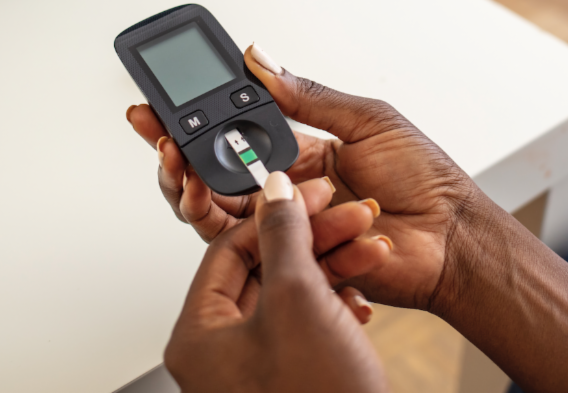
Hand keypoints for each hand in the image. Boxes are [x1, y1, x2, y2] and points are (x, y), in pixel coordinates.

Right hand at [128, 44, 483, 311]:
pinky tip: (221, 207)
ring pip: (217, 217)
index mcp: (301, 152)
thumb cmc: (425, 179)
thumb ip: (309, 96)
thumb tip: (260, 59)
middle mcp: (286, 191)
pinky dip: (232, 231)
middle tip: (161, 141)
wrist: (454, 237)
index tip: (161, 103)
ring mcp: (287, 229)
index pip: (232, 134)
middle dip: (176, 159)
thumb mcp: (367, 119)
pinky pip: (250, 251)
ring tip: (187, 175)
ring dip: (193, 193)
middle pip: (212, 179)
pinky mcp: (293, 262)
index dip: (194, 120)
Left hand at [164, 171, 390, 392]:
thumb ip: (283, 236)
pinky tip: (362, 296)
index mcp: (198, 336)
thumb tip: (273, 192)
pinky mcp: (289, 379)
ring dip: (332, 266)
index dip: (275, 214)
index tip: (310, 192)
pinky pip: (306, 324)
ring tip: (369, 249)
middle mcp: (219, 354)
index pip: (228, 249)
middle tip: (349, 215)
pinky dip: (335, 304)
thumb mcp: (298, 300)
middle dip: (313, 240)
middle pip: (263, 269)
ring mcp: (254, 369)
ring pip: (290, 294)